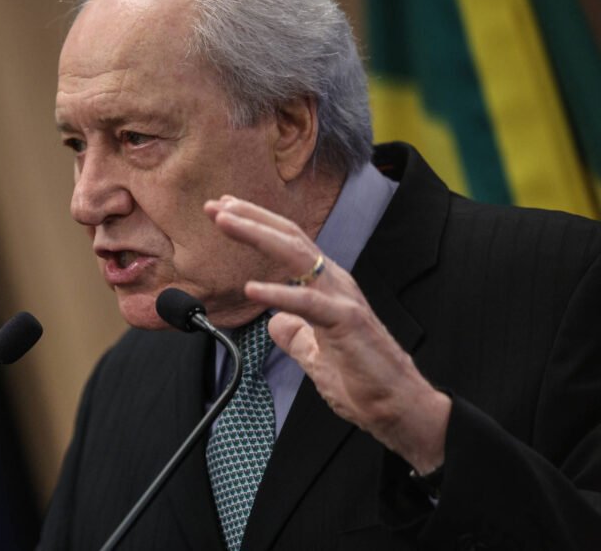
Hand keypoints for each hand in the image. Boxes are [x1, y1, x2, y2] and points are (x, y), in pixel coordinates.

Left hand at [205, 196, 450, 473]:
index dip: (256, 224)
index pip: (288, 244)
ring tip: (225, 223)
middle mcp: (335, 283)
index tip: (224, 210)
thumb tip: (274, 323)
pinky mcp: (347, 322)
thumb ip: (295, 335)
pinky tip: (251, 289)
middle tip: (215, 206)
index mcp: (326, 286)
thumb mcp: (314, 354)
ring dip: (257, 235)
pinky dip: (278, 293)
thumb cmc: (361, 380)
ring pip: (297, 255)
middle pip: (289, 237)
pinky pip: (308, 304)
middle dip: (251, 218)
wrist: (399, 407)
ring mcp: (342, 299)